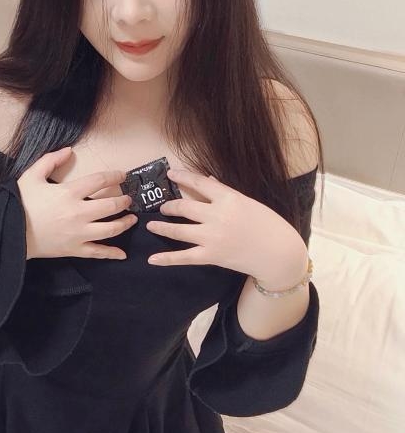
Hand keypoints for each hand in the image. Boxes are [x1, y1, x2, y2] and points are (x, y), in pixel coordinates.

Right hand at [16, 146, 137, 260]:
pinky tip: (122, 253)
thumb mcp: (32, 176)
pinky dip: (111, 254)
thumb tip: (69, 150)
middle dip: (123, 201)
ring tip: (132, 219)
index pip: (99, 181)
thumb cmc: (21, 204)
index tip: (123, 175)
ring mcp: (78, 233)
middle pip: (110, 206)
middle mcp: (78, 213)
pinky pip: (97, 252)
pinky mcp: (74, 249)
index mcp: (69, 193)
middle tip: (128, 199)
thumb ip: (50, 160)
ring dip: (124, 223)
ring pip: (110, 229)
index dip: (115, 176)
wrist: (10, 232)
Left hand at [145, 168, 306, 286]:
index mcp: (229, 198)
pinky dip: (166, 259)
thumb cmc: (268, 224)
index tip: (170, 173)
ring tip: (152, 225)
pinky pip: (183, 257)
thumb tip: (207, 180)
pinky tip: (152, 260)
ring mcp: (212, 237)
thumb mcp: (248, 202)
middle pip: (184, 207)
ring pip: (178, 230)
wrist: (279, 253)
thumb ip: (225, 192)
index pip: (199, 183)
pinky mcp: (211, 256)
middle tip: (163, 206)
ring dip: (162, 228)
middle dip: (170, 206)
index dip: (183, 177)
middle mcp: (217, 216)